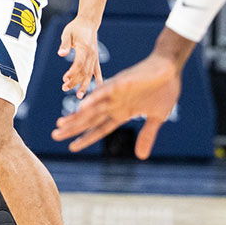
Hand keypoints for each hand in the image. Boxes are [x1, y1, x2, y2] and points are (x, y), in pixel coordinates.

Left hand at [52, 53, 180, 157]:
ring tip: (60, 124)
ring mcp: (116, 93)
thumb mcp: (157, 118)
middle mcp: (115, 103)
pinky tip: (82, 107)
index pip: (100, 128)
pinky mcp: (121, 82)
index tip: (72, 147)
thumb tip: (141, 157)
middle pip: (90, 119)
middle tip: (55, 136)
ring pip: (92, 107)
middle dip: (73, 128)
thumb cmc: (165, 89)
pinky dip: (94, 99)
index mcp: (122, 112)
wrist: (170, 67)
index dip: (86, 138)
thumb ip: (147, 136)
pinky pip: (104, 91)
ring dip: (77, 116)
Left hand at [58, 17, 103, 98]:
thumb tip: (61, 54)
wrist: (88, 22)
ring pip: (90, 74)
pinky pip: (98, 71)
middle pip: (84, 71)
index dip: (72, 73)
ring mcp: (94, 57)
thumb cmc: (75, 27)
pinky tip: (98, 88)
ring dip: (84, 84)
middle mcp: (91, 54)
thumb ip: (65, 44)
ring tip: (79, 95)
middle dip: (75, 81)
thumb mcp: (67, 33)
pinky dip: (98, 80)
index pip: (79, 64)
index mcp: (84, 48)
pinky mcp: (95, 58)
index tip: (64, 79)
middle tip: (64, 88)